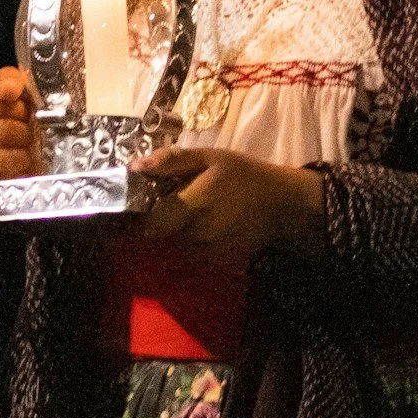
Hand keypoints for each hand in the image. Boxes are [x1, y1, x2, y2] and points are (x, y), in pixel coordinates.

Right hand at [0, 67, 37, 183]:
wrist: (23, 174)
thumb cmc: (17, 134)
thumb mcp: (15, 101)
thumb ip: (10, 81)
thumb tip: (9, 85)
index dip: (14, 101)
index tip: (24, 108)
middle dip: (22, 120)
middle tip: (28, 127)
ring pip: (1, 134)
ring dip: (23, 139)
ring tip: (27, 144)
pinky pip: (2, 161)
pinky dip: (20, 159)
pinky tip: (23, 160)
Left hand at [135, 147, 323, 251]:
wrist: (281, 204)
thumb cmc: (244, 175)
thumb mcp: (210, 157)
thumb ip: (172, 161)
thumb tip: (136, 166)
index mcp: (195, 202)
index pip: (153, 220)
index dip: (147, 210)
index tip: (153, 198)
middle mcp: (199, 232)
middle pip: (162, 235)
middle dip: (163, 220)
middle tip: (175, 203)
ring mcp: (209, 250)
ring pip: (176, 245)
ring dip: (177, 232)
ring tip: (194, 213)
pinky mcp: (217, 260)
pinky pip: (192, 254)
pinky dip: (192, 242)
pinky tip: (207, 225)